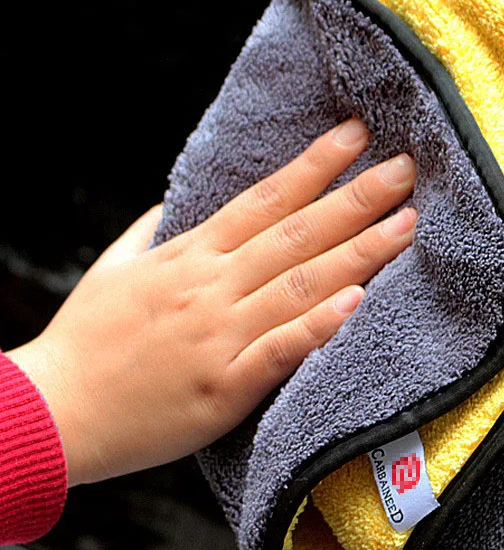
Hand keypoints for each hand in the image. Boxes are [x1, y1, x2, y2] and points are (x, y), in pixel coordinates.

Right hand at [7, 119, 415, 485]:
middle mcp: (211, 287)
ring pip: (300, 284)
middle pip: (296, 233)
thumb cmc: (87, 339)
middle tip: (406, 169)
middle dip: (356, 198)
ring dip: (358, 252)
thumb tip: (185, 202)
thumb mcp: (116, 268)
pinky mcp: (225, 386)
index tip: (355, 137)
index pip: (264, 199)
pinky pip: (279, 350)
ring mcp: (220, 335)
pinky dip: (319, 325)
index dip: (313, 166)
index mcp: (190, 257)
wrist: (52, 412)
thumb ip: (158, 230)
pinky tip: (358, 302)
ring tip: (406, 225)